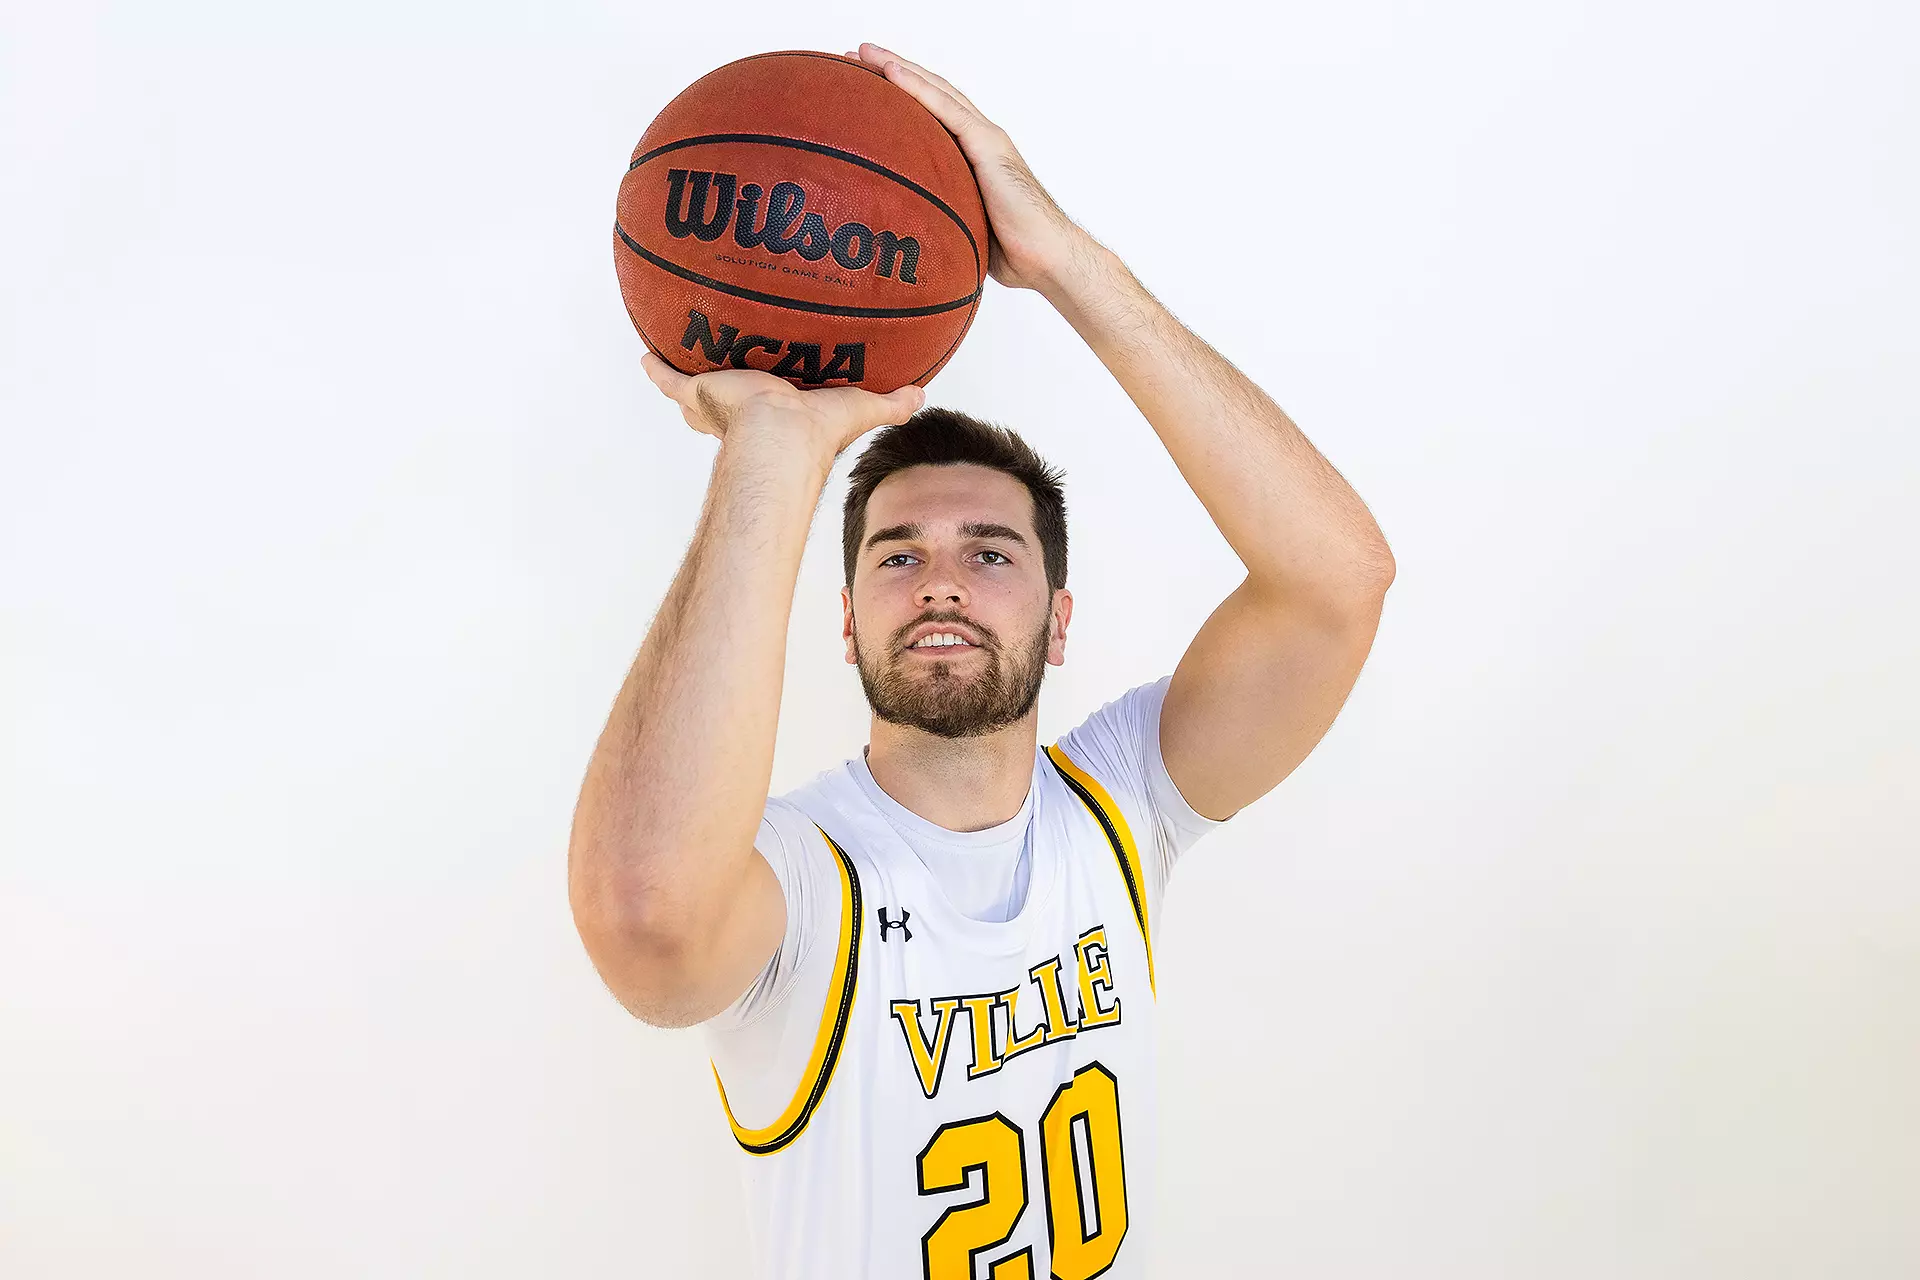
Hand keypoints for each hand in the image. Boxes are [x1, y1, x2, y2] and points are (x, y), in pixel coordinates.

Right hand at [641, 352, 924, 459]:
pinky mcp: (699, 392)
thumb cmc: (819, 430)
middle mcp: (743, 413)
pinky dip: (658, 369)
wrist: (781, 435)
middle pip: (728, 401)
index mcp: (777, 418)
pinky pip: (671, 380)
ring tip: (682, 352)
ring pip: (699, 391)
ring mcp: (718, 404)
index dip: (768, 402)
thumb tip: (922, 396)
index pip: (768, 409)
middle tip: (722, 369)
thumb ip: (889, 404)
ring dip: (691, 378)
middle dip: (724, 392)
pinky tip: (647, 353)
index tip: (769, 391)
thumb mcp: (860, 408)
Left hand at [850, 43, 1091, 293]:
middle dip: (892, 70)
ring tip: (863, 52)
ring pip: (936, 91)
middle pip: (930, 94)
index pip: (931, 114)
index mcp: (971, 155)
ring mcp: (985, 137)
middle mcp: (978, 137)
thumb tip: (897, 230)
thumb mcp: (960, 225)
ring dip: (897, 67)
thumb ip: (936, 215)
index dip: (900, 95)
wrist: (1045, 255)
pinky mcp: (989, 145)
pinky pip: (948, 111)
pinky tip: (891, 72)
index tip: (864, 85)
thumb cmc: (1011, 251)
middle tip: (854, 56)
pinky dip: (918, 89)